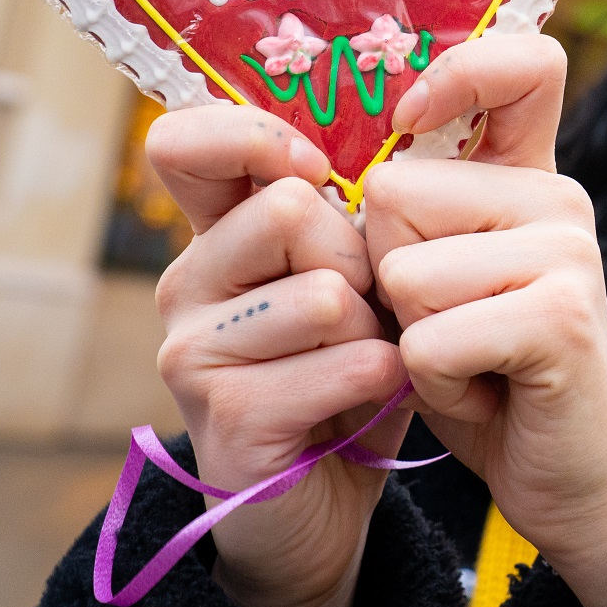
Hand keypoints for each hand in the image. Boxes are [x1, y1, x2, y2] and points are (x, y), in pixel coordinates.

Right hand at [150, 108, 410, 606]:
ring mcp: (192, 351)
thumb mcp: (367, 270)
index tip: (318, 170)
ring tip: (371, 357)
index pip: (185, 141)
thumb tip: (421, 107)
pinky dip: (382, 380)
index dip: (257, 136)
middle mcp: (189, 280)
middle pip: (288, 208)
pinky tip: (372, 398)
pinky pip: (340, 365)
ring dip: (376, 327)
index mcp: (219, 231)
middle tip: (369, 307)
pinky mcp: (226, 418)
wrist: (336, 499)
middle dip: (360, 256)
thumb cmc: (359, 364)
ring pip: (322, 292)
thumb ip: (367, 201)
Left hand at [367, 36, 606, 606]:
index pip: (523, 66)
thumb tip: (337, 174)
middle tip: (451, 328)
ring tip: (468, 362)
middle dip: (389, 275)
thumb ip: (412, 212)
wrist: (567, 481)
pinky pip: (428, 338)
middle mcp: (560, 198)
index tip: (416, 112)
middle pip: (395, 192)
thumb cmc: (487, 376)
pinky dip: (434, 381)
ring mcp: (567, 253)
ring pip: (403, 271)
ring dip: (409, 337)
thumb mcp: (439, 281)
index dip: (462, 71)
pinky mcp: (559, 317)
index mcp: (533, 177)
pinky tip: (486, 392)